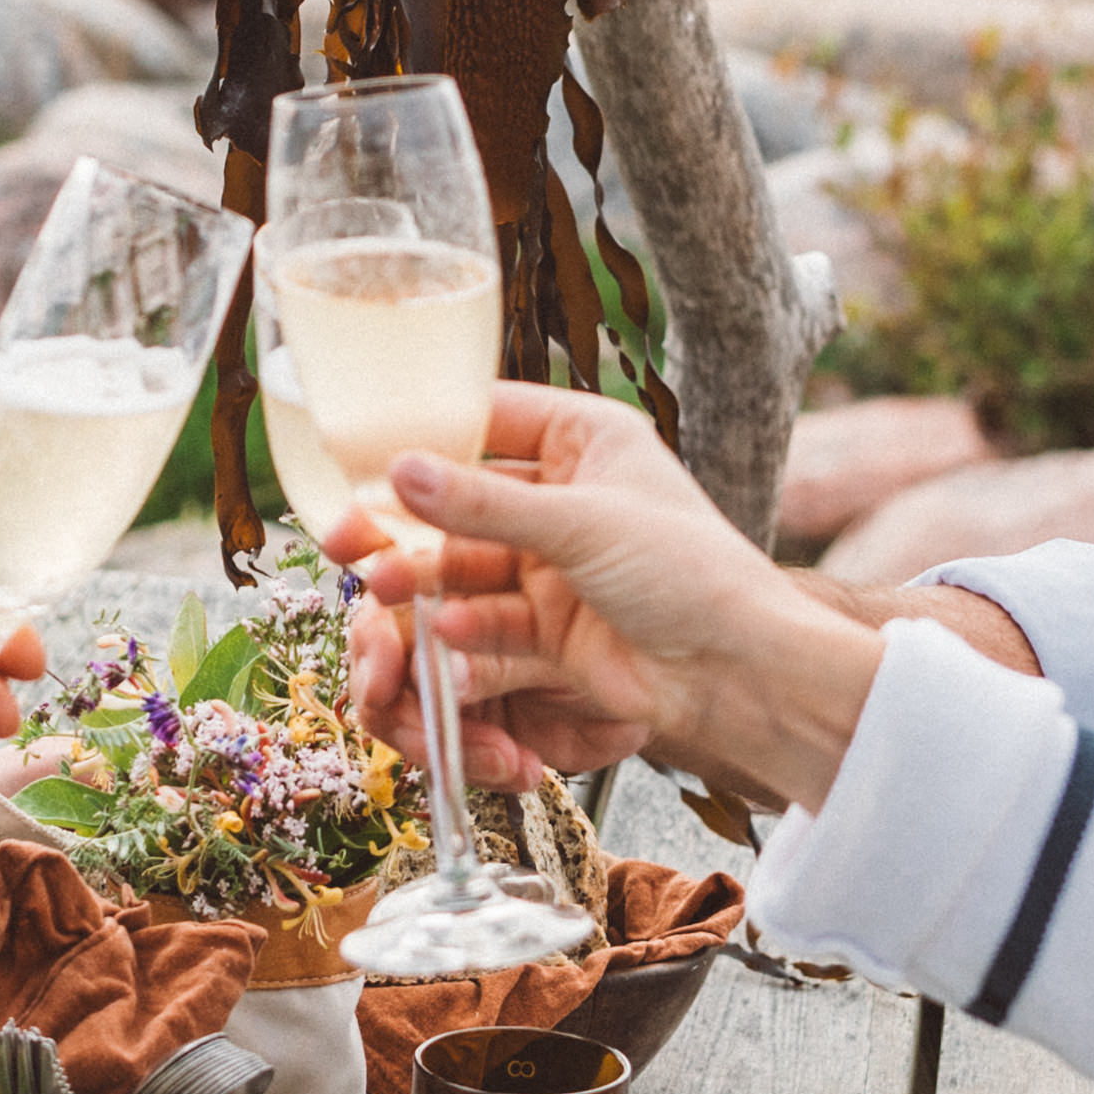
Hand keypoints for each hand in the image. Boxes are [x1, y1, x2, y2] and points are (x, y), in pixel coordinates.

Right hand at [341, 384, 890, 811]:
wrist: (743, 676)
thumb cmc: (693, 574)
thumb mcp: (583, 523)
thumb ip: (484, 503)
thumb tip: (400, 469)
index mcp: (588, 442)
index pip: (488, 418)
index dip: (425, 436)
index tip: (363, 453)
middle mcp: (566, 500)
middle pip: (461, 507)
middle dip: (407, 528)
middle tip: (349, 541)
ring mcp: (555, 569)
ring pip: (464, 571)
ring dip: (422, 585)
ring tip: (385, 594)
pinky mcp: (550, 632)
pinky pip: (486, 625)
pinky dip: (462, 634)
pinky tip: (445, 638)